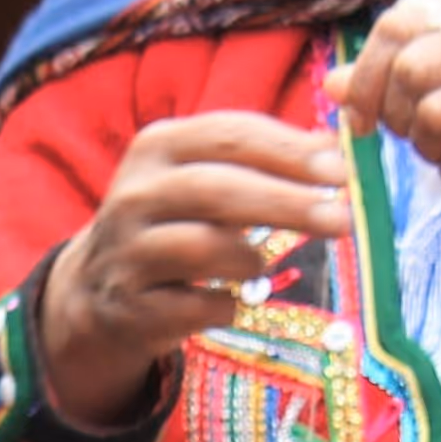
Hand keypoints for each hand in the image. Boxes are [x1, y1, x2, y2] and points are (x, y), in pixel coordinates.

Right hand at [35, 112, 351, 426]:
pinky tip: (235, 302)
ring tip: (266, 262)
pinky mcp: (129, 307)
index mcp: (158, 146)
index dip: (288, 150)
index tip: (342, 169)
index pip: (228, 135)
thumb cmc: (174, 220)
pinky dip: (225, 306)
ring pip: (201, 247)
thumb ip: (262, 157)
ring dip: (249, 258)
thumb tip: (340, 146)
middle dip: (285, 202)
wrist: (98, 286)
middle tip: (341, 219)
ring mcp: (127, 252)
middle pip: (216, 189)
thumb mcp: (204, 175)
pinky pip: (193, 307)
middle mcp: (135, 194)